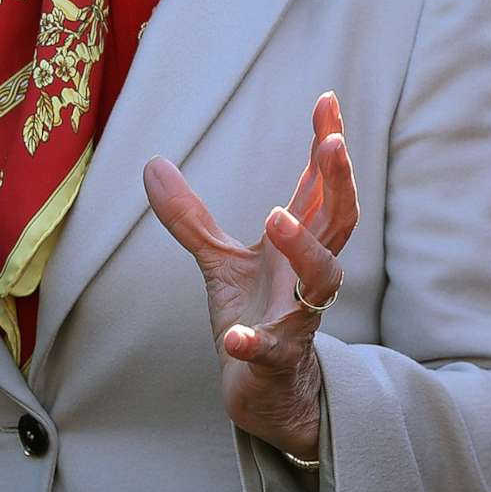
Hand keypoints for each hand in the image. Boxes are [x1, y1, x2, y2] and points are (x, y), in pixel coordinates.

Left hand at [144, 93, 359, 462]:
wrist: (262, 390)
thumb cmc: (253, 315)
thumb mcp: (217, 260)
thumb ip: (189, 216)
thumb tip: (150, 162)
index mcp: (298, 245)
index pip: (321, 188)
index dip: (326, 144)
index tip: (327, 101)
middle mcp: (309, 275)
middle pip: (340, 221)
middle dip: (339, 181)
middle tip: (332, 143)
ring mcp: (299, 316)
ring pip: (322, 279)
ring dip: (304, 248)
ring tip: (276, 215)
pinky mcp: (278, 357)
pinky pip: (270, 349)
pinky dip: (253, 343)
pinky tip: (235, 337)